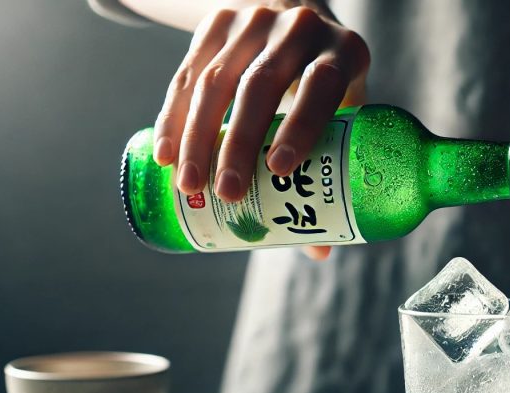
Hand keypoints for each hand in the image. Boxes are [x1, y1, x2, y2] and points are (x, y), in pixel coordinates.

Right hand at [153, 5, 368, 203]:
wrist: (295, 11)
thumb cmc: (327, 81)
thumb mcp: (344, 107)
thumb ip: (334, 169)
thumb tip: (321, 251)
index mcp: (344, 52)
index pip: (321, 85)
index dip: (300, 126)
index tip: (278, 169)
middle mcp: (302, 27)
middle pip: (261, 85)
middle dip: (239, 143)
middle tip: (226, 193)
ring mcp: (256, 19)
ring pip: (217, 79)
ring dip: (197, 136)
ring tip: (189, 185)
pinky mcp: (218, 20)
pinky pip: (187, 71)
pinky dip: (172, 116)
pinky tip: (165, 153)